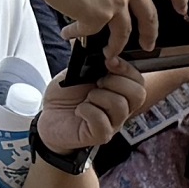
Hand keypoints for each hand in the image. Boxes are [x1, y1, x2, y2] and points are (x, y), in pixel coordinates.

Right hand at [19, 0, 187, 54]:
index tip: (182, 8)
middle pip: (150, 15)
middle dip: (151, 34)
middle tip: (148, 44)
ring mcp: (115, 0)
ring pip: (125, 32)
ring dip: (117, 46)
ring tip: (110, 52)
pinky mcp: (97, 15)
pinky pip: (93, 33)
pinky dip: (80, 36)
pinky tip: (70, 34)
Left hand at [30, 64, 169, 155]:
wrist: (49, 117)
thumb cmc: (65, 97)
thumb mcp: (79, 73)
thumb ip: (94, 64)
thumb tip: (104, 52)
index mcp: (119, 92)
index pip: (139, 81)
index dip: (126, 68)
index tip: (109, 61)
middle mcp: (121, 109)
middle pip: (138, 94)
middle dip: (115, 82)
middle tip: (97, 83)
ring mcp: (113, 124)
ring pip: (120, 105)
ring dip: (98, 96)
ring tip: (86, 99)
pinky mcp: (101, 135)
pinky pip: (103, 121)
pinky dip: (88, 111)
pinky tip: (79, 111)